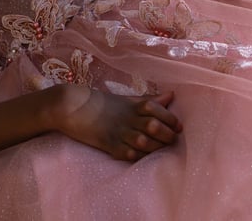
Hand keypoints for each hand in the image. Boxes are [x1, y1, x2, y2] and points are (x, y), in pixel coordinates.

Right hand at [53, 85, 182, 160]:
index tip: (178, 126)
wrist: (73, 107)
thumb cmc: (102, 103)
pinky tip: (144, 156)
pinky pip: (128, 154)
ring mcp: (117, 132)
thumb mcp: (127, 99)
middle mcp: (127, 118)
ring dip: (155, 147)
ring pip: (143, 142)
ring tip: (162, 149)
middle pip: (152, 125)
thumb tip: (171, 95)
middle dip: (166, 134)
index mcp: (132, 105)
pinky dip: (139, 157)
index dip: (169, 118)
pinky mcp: (108, 145)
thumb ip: (149, 100)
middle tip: (173, 139)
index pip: (155, 108)